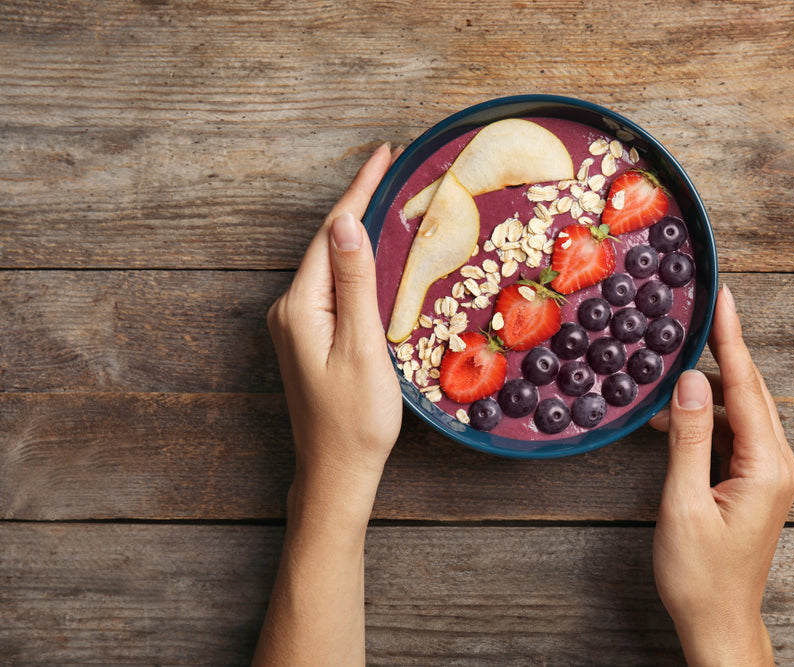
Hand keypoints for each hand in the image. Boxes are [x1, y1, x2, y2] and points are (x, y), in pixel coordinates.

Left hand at [267, 142, 401, 491]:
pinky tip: (373, 251)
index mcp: (301, 306)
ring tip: (386, 196)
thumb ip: (355, 285)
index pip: (333, 233)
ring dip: (357, 227)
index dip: (360, 190)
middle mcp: (290, 308)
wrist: (336, 470)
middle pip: (329, 241)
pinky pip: (332, 284)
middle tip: (391, 165)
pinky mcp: (308, 336)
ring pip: (331, 261)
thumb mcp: (362, 347)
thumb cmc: (356, 418)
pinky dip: (355, 261)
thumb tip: (347, 224)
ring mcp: (296, 322)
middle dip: (359, 200)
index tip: (384, 154)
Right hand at [648, 284, 793, 665]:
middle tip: (701, 312)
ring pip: (742, 410)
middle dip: (723, 352)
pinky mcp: (758, 482)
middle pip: (750, 391)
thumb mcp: (683, 504)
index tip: (724, 299)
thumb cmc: (699, 574)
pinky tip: (676, 419)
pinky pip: (735, 434)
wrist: (719, 620)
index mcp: (767, 467)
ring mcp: (771, 473)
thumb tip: (687, 383)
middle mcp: (779, 464)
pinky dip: (707, 419)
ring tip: (670, 377)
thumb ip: (688, 439)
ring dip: (707, 390)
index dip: (731, 340)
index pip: (746, 387)